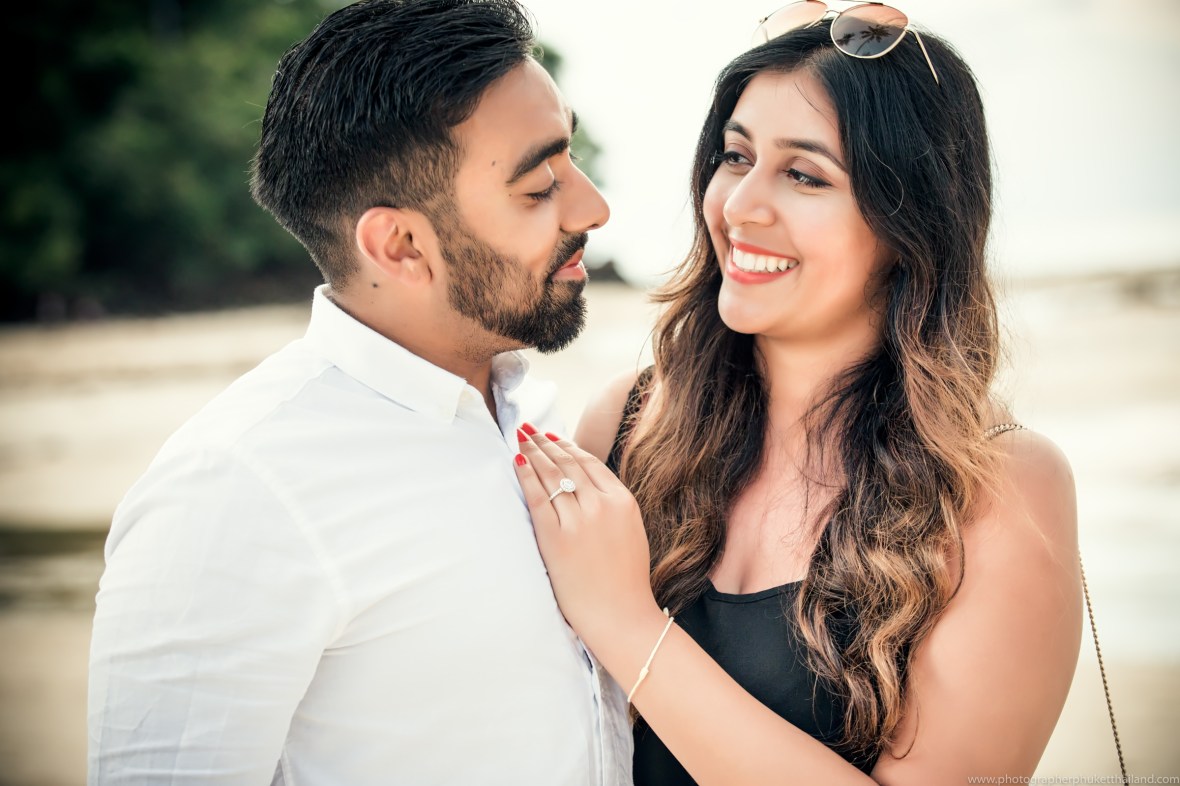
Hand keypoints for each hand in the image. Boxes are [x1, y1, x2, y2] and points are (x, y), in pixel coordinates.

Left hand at [513, 425, 661, 651]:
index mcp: (623, 501)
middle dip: (545, 442)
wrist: (620, 615)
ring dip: (534, 452)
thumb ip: (612, 506)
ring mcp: (579, 520)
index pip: (589, 463)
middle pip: (567, 463)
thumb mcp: (631, 531)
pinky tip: (518, 461)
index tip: (552, 436)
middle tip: (528, 428)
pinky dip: (526, 475)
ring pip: (552, 475)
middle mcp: (601, 505)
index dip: (567, 446)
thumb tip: (588, 487)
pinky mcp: (556, 537)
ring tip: (521, 437)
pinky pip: (537, 497)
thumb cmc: (625, 580)